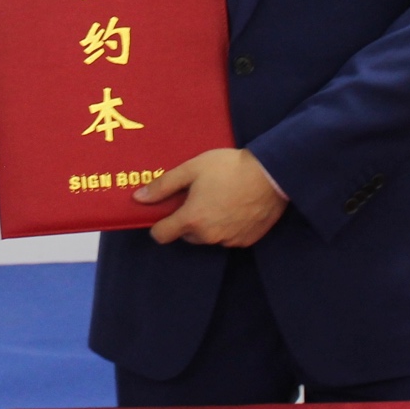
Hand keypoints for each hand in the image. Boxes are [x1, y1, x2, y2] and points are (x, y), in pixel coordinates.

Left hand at [136, 148, 288, 247]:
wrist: (271, 174)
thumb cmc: (229, 168)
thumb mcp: (192, 169)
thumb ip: (163, 186)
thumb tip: (138, 198)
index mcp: (192, 220)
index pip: (161, 235)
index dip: (159, 224)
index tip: (165, 211)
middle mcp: (209, 236)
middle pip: (186, 235)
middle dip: (187, 220)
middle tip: (196, 197)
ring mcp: (229, 241)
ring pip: (208, 237)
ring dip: (208, 224)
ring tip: (219, 199)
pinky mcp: (247, 240)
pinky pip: (228, 237)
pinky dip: (227, 226)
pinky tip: (235, 206)